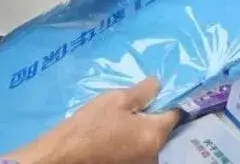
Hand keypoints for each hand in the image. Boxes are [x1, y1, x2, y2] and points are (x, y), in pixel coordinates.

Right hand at [13, 78, 178, 163]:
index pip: (174, 113)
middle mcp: (154, 154)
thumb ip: (143, 91)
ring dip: (142, 127)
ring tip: (123, 116)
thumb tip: (159, 84)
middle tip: (135, 102)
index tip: (159, 91)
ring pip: (150, 138)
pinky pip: (139, 148)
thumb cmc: (90, 125)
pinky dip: (133, 138)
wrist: (65, 155)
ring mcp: (142, 163)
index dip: (168, 99)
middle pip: (162, 127)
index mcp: (154, 135)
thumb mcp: (117, 99)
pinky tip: (117, 131)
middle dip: (153, 114)